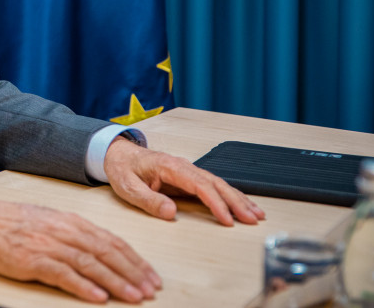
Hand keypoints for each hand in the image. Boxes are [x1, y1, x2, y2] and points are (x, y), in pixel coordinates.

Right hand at [0, 198, 161, 302]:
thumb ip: (78, 236)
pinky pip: (63, 274)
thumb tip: (105, 252)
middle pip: (107, 252)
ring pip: (91, 264)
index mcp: (73, 222)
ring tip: (133, 296)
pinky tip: (98, 296)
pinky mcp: (34, 260)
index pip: (111, 242)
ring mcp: (51, 245)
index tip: (150, 276)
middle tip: (150, 290)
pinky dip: (83, 286)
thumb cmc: (17, 224)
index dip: (134, 260)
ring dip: (115, 281)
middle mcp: (66, 232)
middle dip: (132, 272)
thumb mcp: (53, 222)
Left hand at [103, 137, 265, 225]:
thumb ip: (149, 200)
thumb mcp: (128, 187)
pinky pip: (213, 185)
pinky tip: (242, 204)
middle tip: (252, 219)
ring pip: (218, 183)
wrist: (118, 154)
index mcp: (169, 166)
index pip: (199, 185)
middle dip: (236, 201)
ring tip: (256, 214)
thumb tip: (171, 212)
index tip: (227, 219)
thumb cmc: (123, 169)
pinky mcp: (188, 177)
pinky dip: (230, 195)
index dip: (215, 202)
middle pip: (215, 183)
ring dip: (238, 198)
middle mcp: (183, 166)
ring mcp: (187, 170)